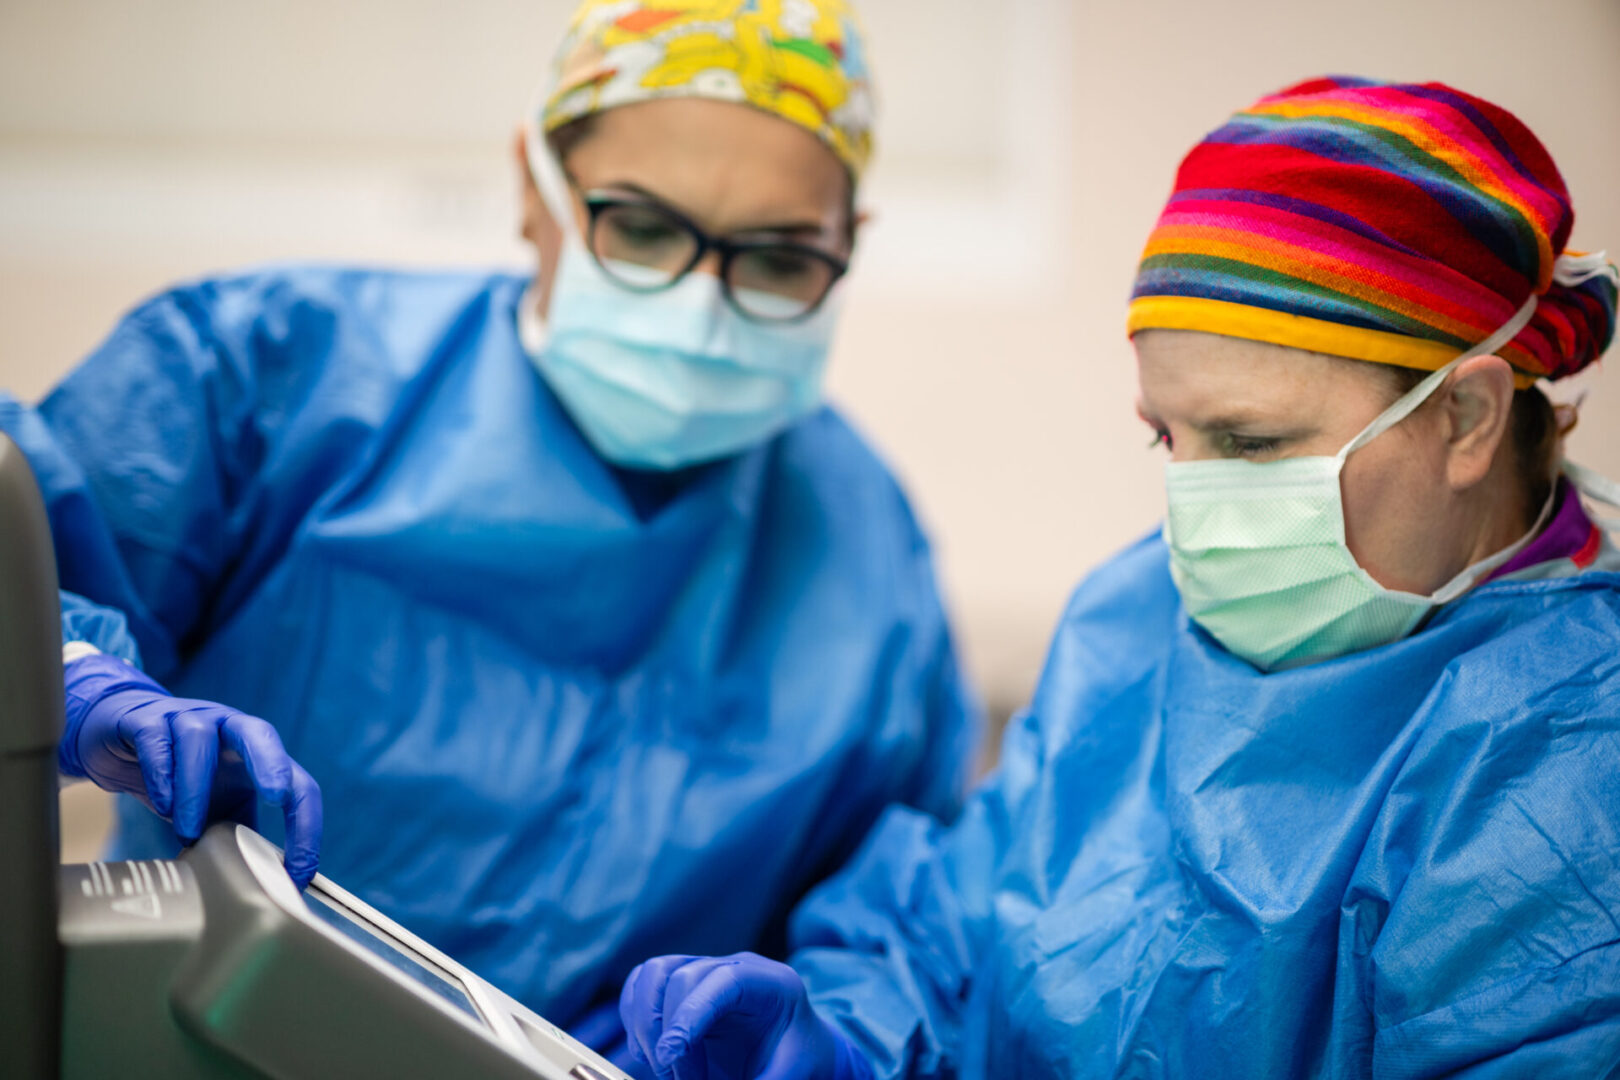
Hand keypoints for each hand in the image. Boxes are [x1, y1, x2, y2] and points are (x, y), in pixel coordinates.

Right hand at [59, 651, 322, 886]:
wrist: (119, 738)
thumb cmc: (177, 771)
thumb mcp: (215, 805)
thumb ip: (239, 832)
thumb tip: (262, 883)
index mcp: (254, 753)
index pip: (294, 782)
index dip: (305, 824)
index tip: (299, 872)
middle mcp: (226, 729)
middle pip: (260, 733)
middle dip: (272, 763)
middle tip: (276, 797)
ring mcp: (186, 719)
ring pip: (200, 738)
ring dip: (196, 788)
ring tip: (188, 829)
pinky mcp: (145, 722)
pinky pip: (156, 739)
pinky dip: (161, 773)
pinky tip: (162, 803)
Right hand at [619, 953, 871, 1079]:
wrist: (802, 1051)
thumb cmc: (801, 1060)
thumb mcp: (791, 1075)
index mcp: (771, 983)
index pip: (724, 979)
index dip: (691, 1014)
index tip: (671, 1055)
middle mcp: (736, 967)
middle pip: (681, 977)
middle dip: (668, 1033)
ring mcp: (707, 971)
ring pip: (654, 974)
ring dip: (644, 1023)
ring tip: (660, 1066)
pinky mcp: (682, 985)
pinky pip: (643, 985)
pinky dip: (634, 1016)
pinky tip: (647, 1052)